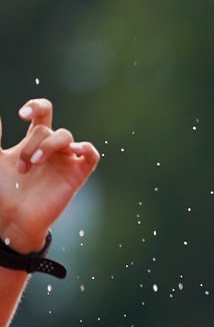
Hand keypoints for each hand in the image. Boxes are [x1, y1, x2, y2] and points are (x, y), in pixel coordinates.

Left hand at [0, 98, 99, 255]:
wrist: (11, 219)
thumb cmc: (2, 190)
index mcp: (33, 141)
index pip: (43, 112)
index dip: (36, 106)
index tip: (22, 115)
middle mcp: (51, 149)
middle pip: (48, 128)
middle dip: (32, 143)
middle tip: (22, 165)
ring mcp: (65, 162)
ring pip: (65, 136)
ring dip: (47, 146)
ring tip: (35, 164)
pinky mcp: (76, 176)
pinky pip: (91, 156)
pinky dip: (87, 149)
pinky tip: (75, 150)